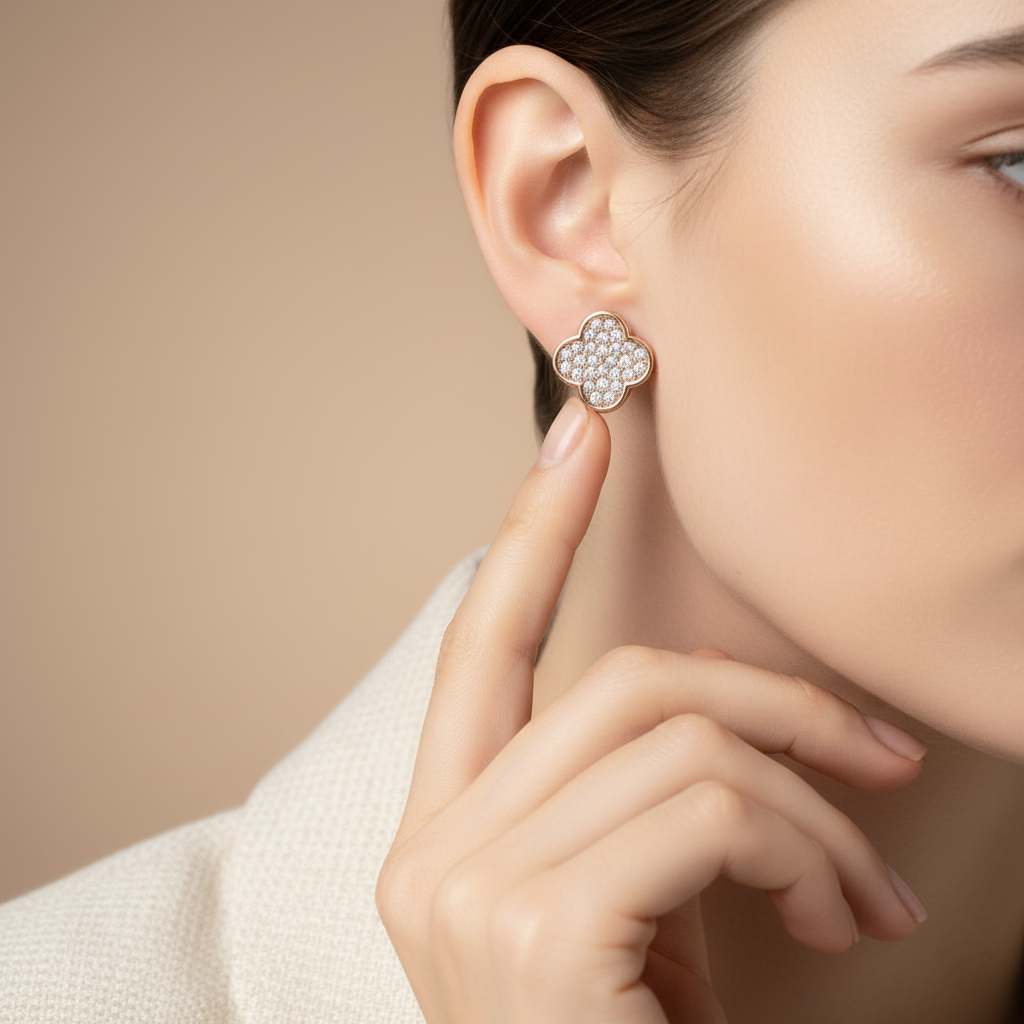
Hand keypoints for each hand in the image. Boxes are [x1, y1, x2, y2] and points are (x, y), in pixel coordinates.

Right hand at [376, 398, 926, 1022]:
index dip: (532, 527)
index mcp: (446, 833)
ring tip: (865, 887)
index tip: (583, 430)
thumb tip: (719, 720)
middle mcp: (435, 849)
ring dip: (812, 800)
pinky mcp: (539, 928)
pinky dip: (808, 849)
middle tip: (874, 759)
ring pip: (681, 734)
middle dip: (775, 700)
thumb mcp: (630, 913)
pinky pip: (711, 804)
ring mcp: (472, 888)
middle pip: (624, 680)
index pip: (482, 643)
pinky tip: (840, 920)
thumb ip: (634, 806)